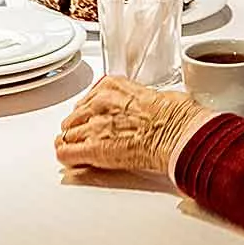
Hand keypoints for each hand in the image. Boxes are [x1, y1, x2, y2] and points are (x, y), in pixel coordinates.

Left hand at [56, 77, 212, 176]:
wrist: (177, 131)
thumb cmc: (172, 114)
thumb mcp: (150, 92)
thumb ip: (134, 98)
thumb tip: (140, 108)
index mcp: (112, 85)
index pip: (87, 98)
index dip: (87, 110)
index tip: (88, 116)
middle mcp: (99, 103)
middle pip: (75, 116)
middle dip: (77, 125)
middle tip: (79, 134)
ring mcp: (95, 126)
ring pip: (68, 134)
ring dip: (71, 141)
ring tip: (72, 147)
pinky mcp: (95, 149)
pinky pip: (68, 153)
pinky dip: (66, 157)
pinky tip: (67, 159)